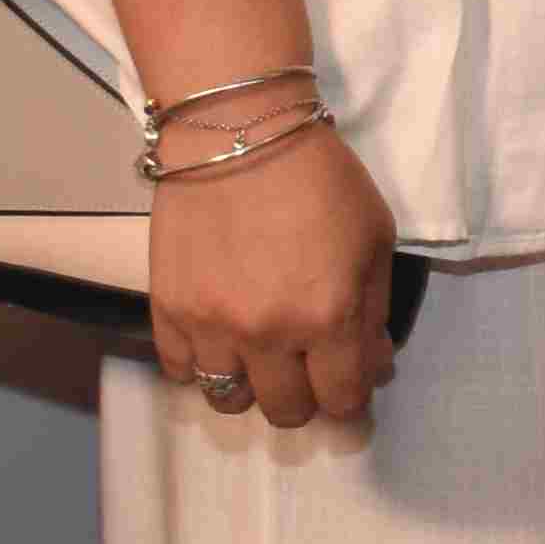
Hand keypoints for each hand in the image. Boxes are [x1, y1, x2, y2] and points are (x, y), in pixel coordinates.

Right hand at [144, 120, 401, 429]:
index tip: (348, 380)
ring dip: (249, 384)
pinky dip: (200, 363)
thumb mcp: (375, 239)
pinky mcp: (168, 308)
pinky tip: (217, 336)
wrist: (239, 132)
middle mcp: (268, 335)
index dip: (350, 398)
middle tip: (305, 365)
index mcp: (328, 318)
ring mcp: (211, 326)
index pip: (342, 400)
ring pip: (227, 400)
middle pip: (285, 411)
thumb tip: (371, 364)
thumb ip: (374, 312)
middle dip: (304, 395)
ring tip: (257, 353)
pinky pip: (179, 370)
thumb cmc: (320, 179)